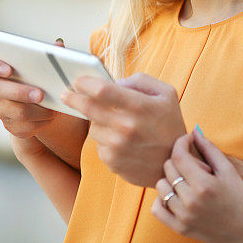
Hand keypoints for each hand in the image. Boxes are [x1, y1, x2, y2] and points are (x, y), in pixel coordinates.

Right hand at [0, 39, 64, 138]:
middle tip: (40, 94)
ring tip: (52, 108)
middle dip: (20, 92)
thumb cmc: (42, 79)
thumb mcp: (45, 65)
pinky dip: (40, 122)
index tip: (8, 69)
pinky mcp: (11, 125)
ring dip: (37, 110)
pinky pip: (24, 126)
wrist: (44, 106)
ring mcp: (1, 107)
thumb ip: (49, 53)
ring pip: (15, 111)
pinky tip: (49, 116)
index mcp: (0, 67)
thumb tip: (58, 44)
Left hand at [61, 73, 185, 186]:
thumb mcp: (165, 93)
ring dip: (96, 121)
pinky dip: (105, 139)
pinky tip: (120, 140)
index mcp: (140, 107)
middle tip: (66, 93)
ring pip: (92, 127)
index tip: (77, 80)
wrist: (175, 162)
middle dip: (74, 98)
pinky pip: (98, 144)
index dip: (85, 83)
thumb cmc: (170, 123)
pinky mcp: (113, 162)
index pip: (102, 90)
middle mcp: (127, 127)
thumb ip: (139, 81)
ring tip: (114, 122)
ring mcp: (118, 147)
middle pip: (88, 108)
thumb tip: (113, 82)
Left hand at [151, 130, 242, 242]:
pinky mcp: (180, 228)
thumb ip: (210, 149)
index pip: (179, 155)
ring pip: (161, 187)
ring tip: (186, 182)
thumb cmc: (240, 198)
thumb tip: (194, 131)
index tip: (187, 139)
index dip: (180, 142)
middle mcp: (191, 201)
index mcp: (204, 185)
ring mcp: (184, 216)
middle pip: (168, 169)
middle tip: (194, 166)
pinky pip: (157, 209)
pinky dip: (161, 200)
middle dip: (178, 161)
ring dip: (170, 179)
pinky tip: (174, 196)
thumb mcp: (229, 171)